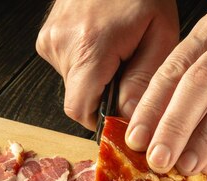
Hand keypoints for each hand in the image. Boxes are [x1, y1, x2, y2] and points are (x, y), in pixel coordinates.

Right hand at [36, 0, 178, 129]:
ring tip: (116, 53)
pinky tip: (102, 45)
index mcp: (90, 47)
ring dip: (96, 80)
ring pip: (73, 85)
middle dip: (105, 96)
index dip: (101, 121)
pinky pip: (67, 68)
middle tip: (128, 72)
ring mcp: (50, 41)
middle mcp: (62, 45)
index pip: (81, 110)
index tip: (121, 117)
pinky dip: (86, 66)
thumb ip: (144, 80)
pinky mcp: (46, 38)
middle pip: (79, 99)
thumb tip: (128, 118)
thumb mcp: (160, 33)